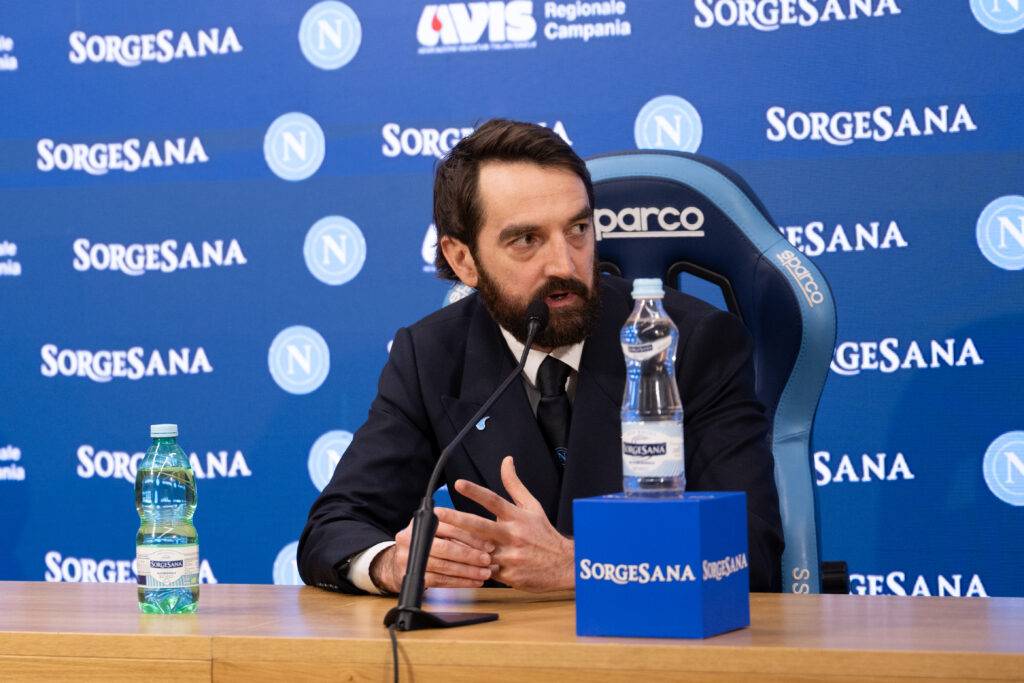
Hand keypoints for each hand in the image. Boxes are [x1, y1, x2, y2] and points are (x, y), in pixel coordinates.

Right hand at [369, 517, 494, 593]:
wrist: (397, 562)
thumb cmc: (427, 544)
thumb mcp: (437, 531)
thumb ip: (456, 531)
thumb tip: (487, 539)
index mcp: (422, 521)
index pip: (450, 528)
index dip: (472, 537)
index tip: (489, 545)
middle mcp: (411, 537)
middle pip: (446, 548)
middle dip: (470, 555)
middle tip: (487, 560)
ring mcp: (408, 558)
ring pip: (444, 566)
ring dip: (467, 571)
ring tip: (485, 573)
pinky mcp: (411, 576)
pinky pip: (439, 581)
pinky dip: (459, 582)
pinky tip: (473, 582)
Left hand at [435, 456, 574, 591]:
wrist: (564, 565)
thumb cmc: (544, 533)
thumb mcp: (532, 506)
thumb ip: (514, 484)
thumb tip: (506, 461)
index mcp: (517, 517)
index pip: (494, 500)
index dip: (475, 491)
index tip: (458, 483)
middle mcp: (513, 535)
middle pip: (481, 526)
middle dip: (458, 519)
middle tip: (439, 513)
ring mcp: (510, 556)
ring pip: (479, 551)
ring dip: (459, 546)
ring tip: (438, 540)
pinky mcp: (508, 576)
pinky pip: (484, 570)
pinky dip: (471, 567)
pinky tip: (455, 563)